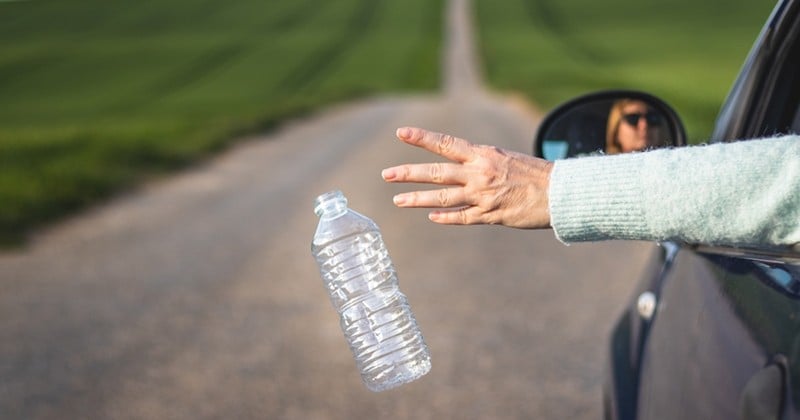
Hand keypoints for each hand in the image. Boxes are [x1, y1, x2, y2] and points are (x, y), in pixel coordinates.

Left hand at [381, 127, 553, 228]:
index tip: (400, 133)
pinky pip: (463, 217)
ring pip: (443, 197)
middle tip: (387, 174)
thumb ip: (481, 161)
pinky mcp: (491, 214)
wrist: (561, 192)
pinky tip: (431, 218)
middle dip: (409, 173)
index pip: (446, 143)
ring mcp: (483, 195)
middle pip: (436, 172)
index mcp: (483, 154)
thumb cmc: (534, 174)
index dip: (422, 138)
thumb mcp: (505, 157)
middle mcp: (479, 173)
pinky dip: (446, 218)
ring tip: (398, 200)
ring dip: (418, 199)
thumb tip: (463, 162)